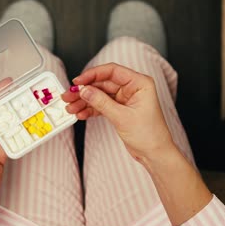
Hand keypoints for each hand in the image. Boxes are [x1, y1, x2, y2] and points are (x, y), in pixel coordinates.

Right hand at [64, 63, 212, 225]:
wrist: (155, 154)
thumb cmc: (149, 135)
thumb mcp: (122, 117)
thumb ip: (101, 102)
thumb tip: (84, 91)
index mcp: (139, 83)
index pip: (112, 71)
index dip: (93, 74)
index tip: (78, 81)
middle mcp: (132, 88)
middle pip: (103, 83)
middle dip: (85, 90)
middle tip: (69, 95)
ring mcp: (125, 99)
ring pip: (100, 94)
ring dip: (84, 101)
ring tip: (71, 107)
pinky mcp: (120, 109)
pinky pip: (101, 105)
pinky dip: (90, 109)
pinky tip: (80, 114)